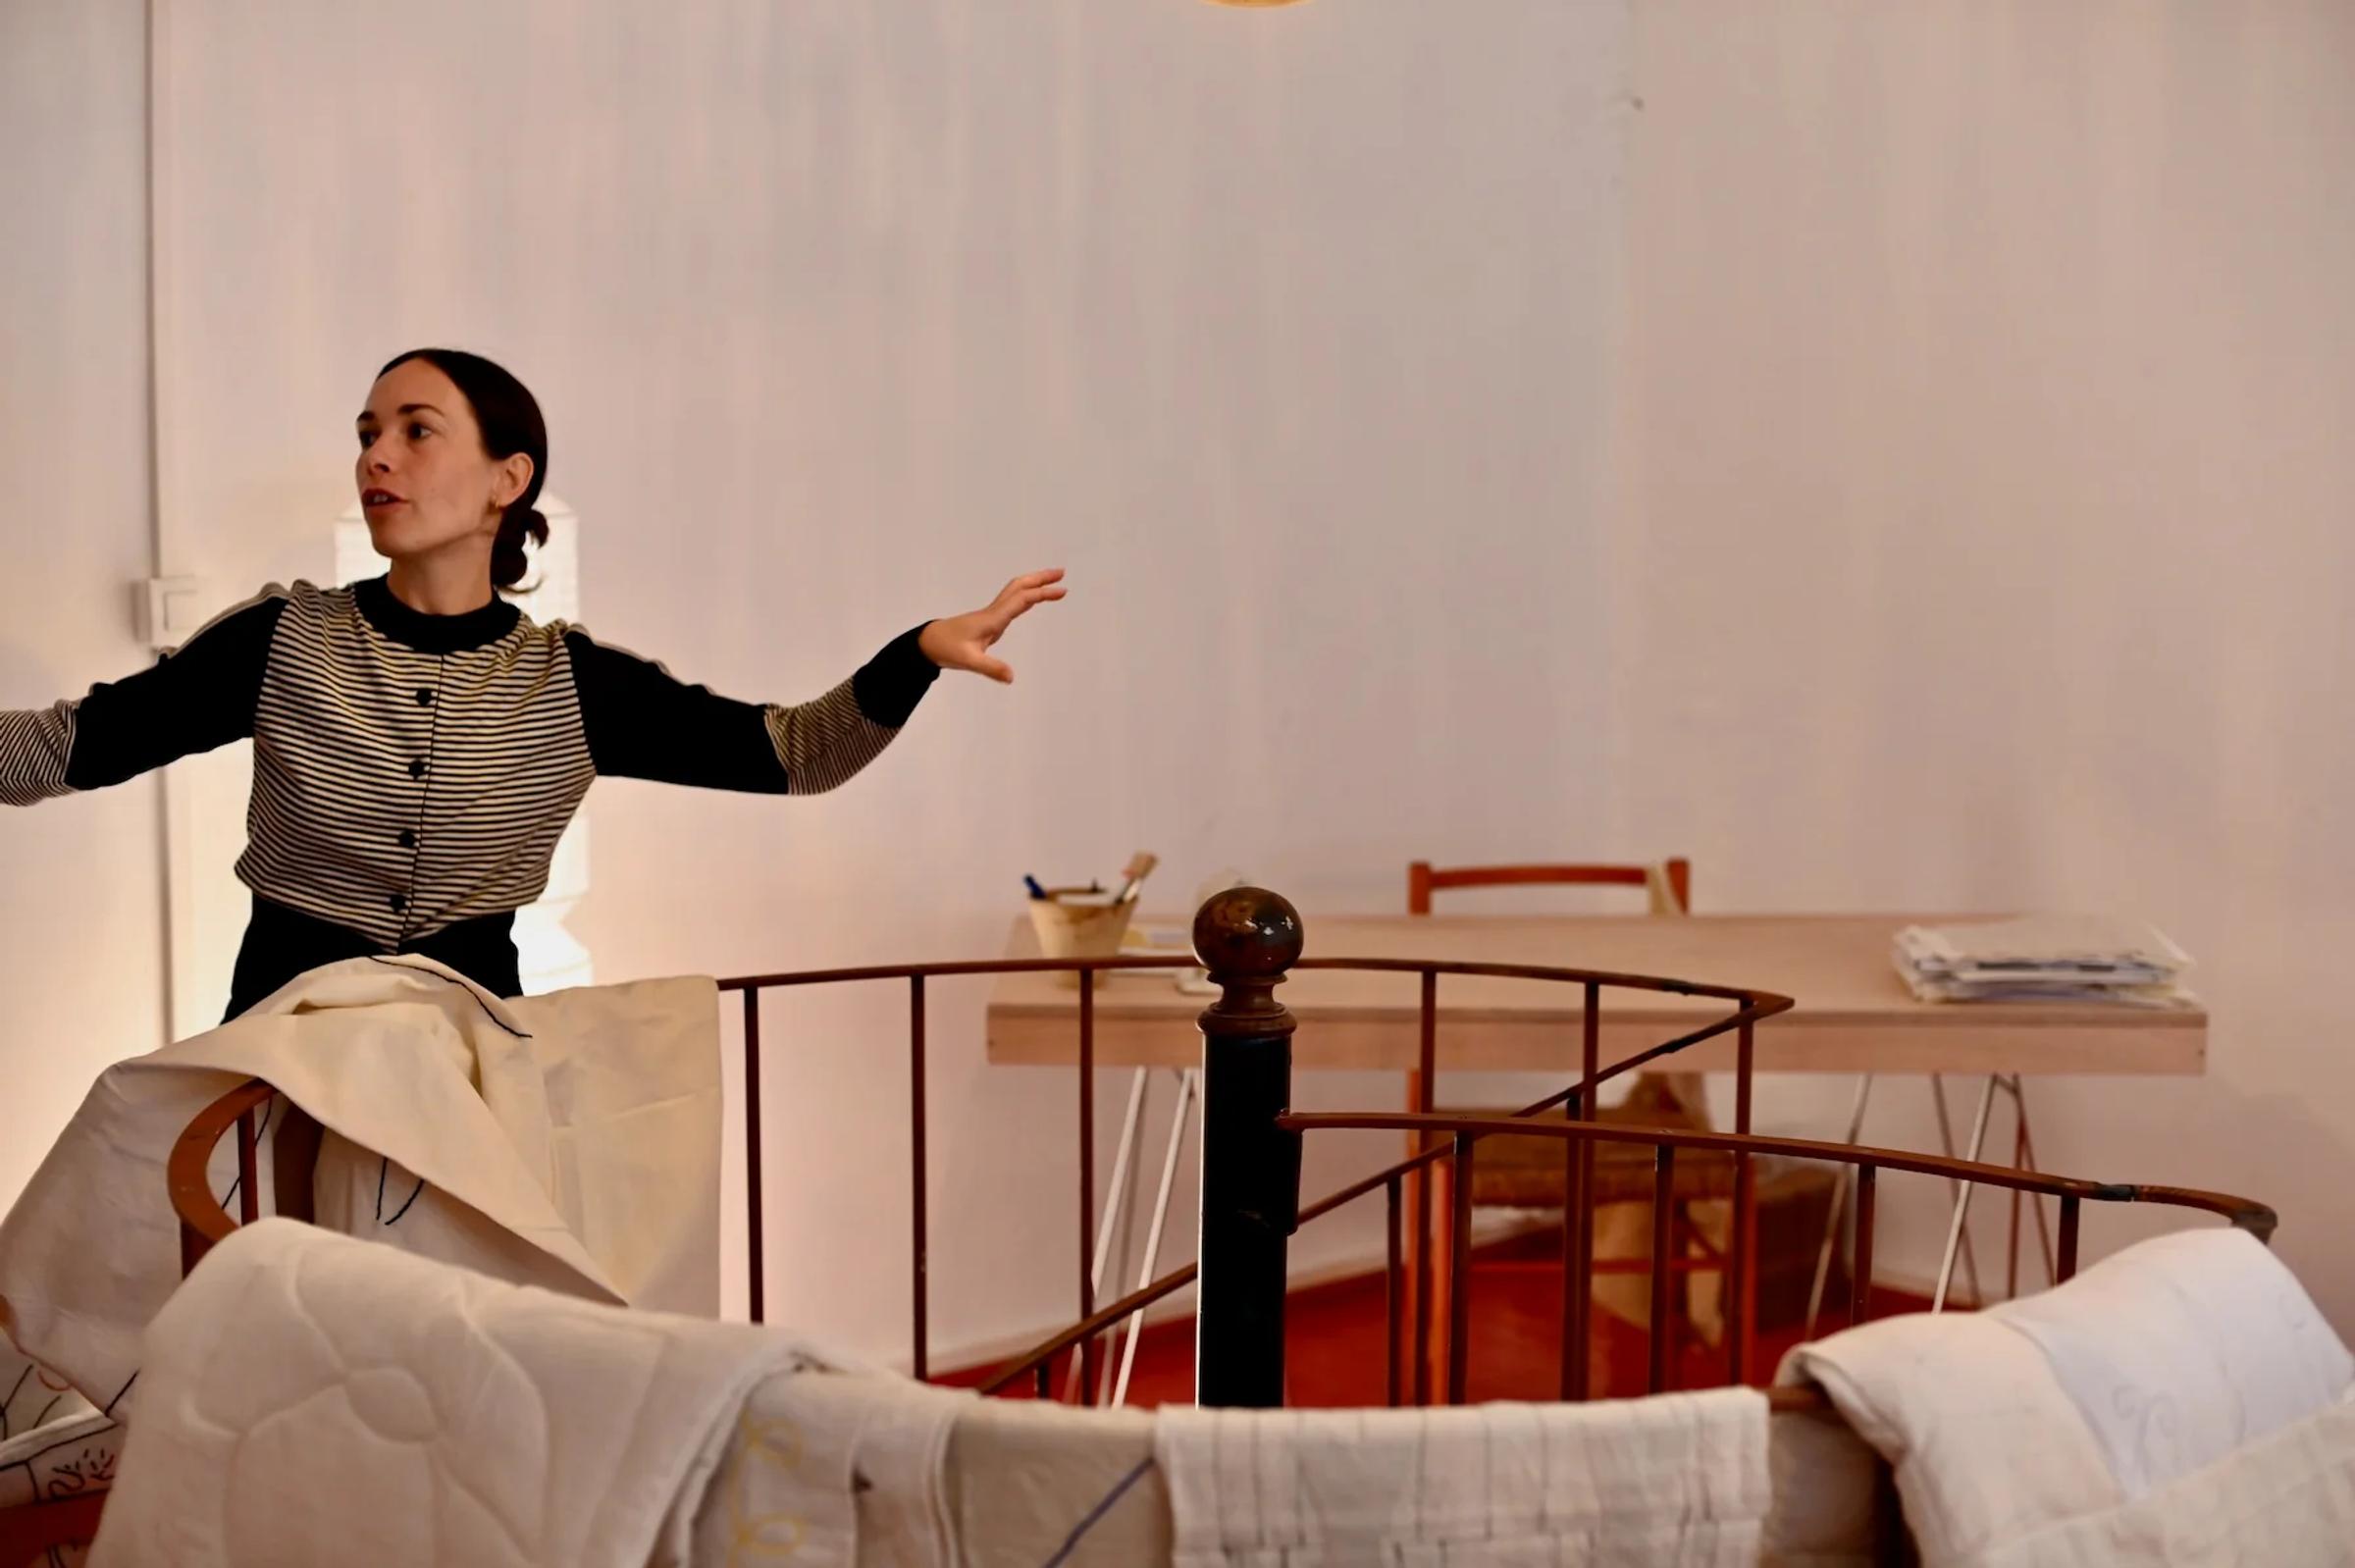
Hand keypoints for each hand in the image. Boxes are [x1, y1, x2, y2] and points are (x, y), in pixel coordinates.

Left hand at [918, 568, 1066, 682]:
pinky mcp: (991, 621)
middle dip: (1041, 578)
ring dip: (1034, 583)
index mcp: (993, 618)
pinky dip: (1026, 596)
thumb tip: (1011, 677)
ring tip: (1054, 581)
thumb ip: (991, 668)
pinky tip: (1033, 600)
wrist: (929, 642)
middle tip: (1061, 573)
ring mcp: (993, 615)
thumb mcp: (969, 661)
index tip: (1062, 591)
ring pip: (1016, 591)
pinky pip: (1013, 602)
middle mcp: (994, 612)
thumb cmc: (947, 648)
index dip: (1042, 594)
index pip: (1022, 600)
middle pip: (1020, 586)